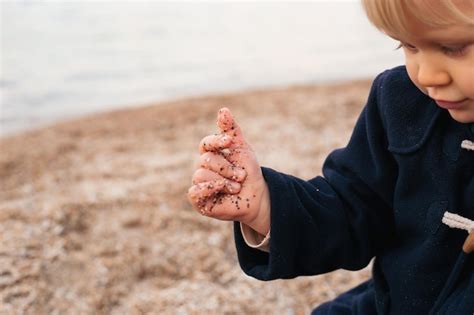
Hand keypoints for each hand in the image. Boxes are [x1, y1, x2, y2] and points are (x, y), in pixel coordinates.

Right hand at [187, 108, 269, 234]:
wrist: (256, 196)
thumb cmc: (248, 172)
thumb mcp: (242, 149)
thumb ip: (232, 130)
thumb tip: (223, 110)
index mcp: (211, 154)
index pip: (206, 144)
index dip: (216, 141)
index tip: (230, 141)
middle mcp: (203, 168)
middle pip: (206, 160)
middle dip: (227, 168)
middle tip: (241, 176)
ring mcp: (200, 183)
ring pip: (201, 175)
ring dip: (224, 181)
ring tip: (236, 188)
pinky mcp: (199, 200)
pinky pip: (194, 191)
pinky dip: (208, 189)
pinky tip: (221, 189)